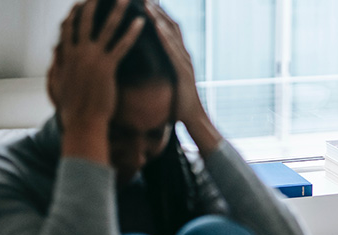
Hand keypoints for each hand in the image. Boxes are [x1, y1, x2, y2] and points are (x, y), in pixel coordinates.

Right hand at [48, 0, 143, 135]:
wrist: (82, 122)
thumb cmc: (72, 108)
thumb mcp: (58, 83)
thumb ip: (57, 65)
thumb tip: (55, 52)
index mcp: (66, 56)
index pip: (68, 27)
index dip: (74, 13)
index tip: (80, 2)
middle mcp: (77, 53)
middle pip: (85, 21)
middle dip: (93, 3)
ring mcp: (92, 59)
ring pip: (106, 28)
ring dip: (117, 11)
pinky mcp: (107, 67)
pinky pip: (122, 46)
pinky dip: (132, 32)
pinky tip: (141, 23)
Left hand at [145, 2, 204, 122]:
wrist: (193, 119)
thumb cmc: (178, 102)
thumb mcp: (167, 80)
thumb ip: (161, 68)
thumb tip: (147, 61)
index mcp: (178, 56)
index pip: (168, 28)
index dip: (157, 13)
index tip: (144, 1)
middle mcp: (184, 55)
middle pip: (171, 25)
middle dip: (157, 10)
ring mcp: (185, 62)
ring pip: (172, 35)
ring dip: (159, 19)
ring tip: (147, 5)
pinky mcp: (183, 72)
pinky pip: (173, 52)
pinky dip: (165, 38)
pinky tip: (156, 28)